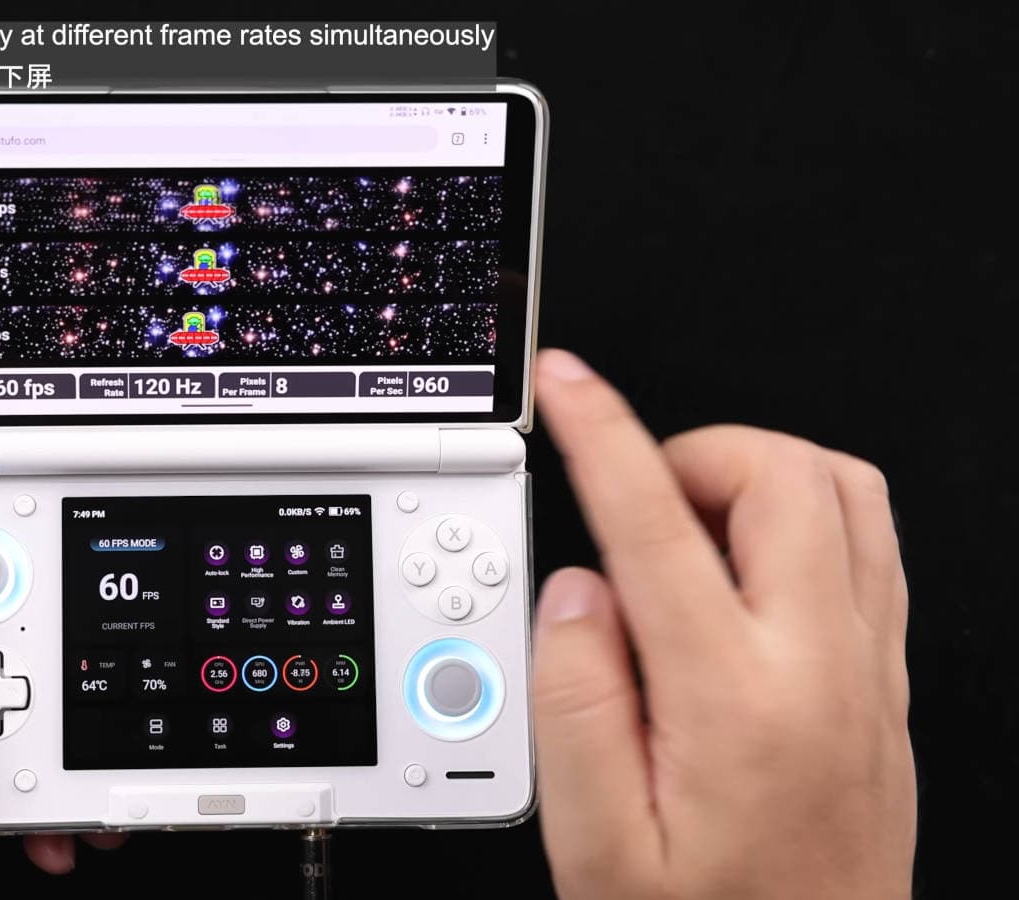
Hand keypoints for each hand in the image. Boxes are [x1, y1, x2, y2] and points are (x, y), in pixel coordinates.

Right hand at [529, 349, 915, 899]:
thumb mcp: (597, 846)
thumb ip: (573, 703)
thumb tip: (574, 594)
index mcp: (733, 701)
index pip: (656, 523)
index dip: (601, 433)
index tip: (568, 386)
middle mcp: (819, 668)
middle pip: (784, 475)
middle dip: (693, 446)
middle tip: (633, 491)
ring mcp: (869, 671)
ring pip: (849, 493)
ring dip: (760, 472)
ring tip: (690, 518)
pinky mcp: (887, 684)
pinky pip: (873, 546)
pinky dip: (808, 513)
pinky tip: (751, 557)